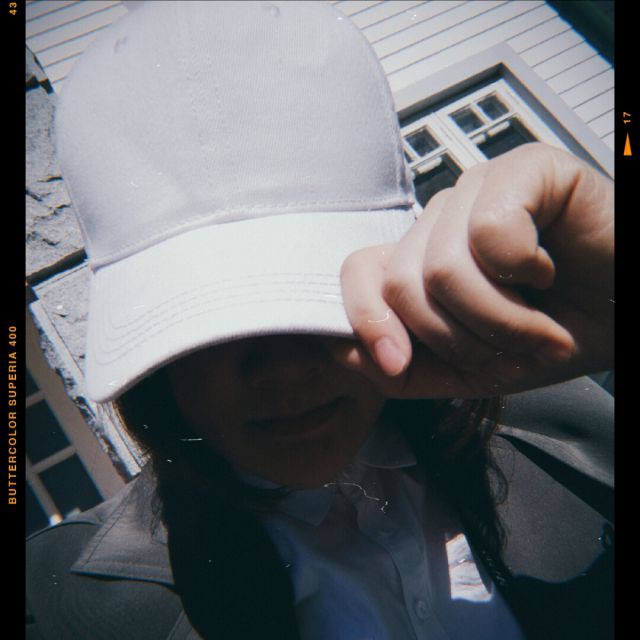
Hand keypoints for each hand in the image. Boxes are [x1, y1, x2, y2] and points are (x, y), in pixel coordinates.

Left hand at [334, 143, 613, 397]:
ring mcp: (480, 189)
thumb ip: (405, 368)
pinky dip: (528, 273)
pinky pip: (492, 233)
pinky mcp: (525, 169)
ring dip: (502, 322)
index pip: (358, 272)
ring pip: (444, 268)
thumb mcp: (468, 368)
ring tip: (540, 328)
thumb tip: (342, 351)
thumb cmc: (556, 332)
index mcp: (423, 256)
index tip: (397, 363)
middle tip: (510, 349)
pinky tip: (551, 270)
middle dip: (459, 341)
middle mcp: (442, 218)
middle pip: (401, 284)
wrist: (629, 315)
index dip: (365, 321)